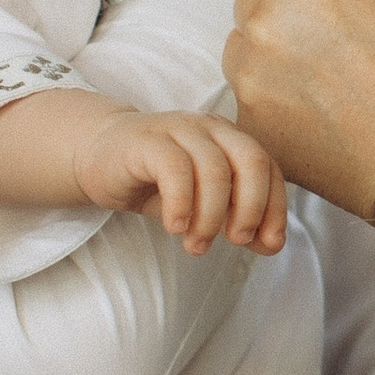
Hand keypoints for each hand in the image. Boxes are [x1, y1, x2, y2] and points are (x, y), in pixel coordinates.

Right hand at [71, 108, 286, 254]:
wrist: (99, 156)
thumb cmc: (156, 181)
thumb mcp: (203, 205)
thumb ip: (237, 221)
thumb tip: (272, 245)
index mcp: (232, 140)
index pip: (270, 169)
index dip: (276, 208)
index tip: (269, 244)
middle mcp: (211, 129)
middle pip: (252, 161)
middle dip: (251, 208)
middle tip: (236, 241)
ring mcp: (180, 129)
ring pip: (214, 169)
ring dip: (211, 216)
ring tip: (196, 245)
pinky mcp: (147, 141)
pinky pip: (175, 168)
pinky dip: (182, 203)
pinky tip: (175, 227)